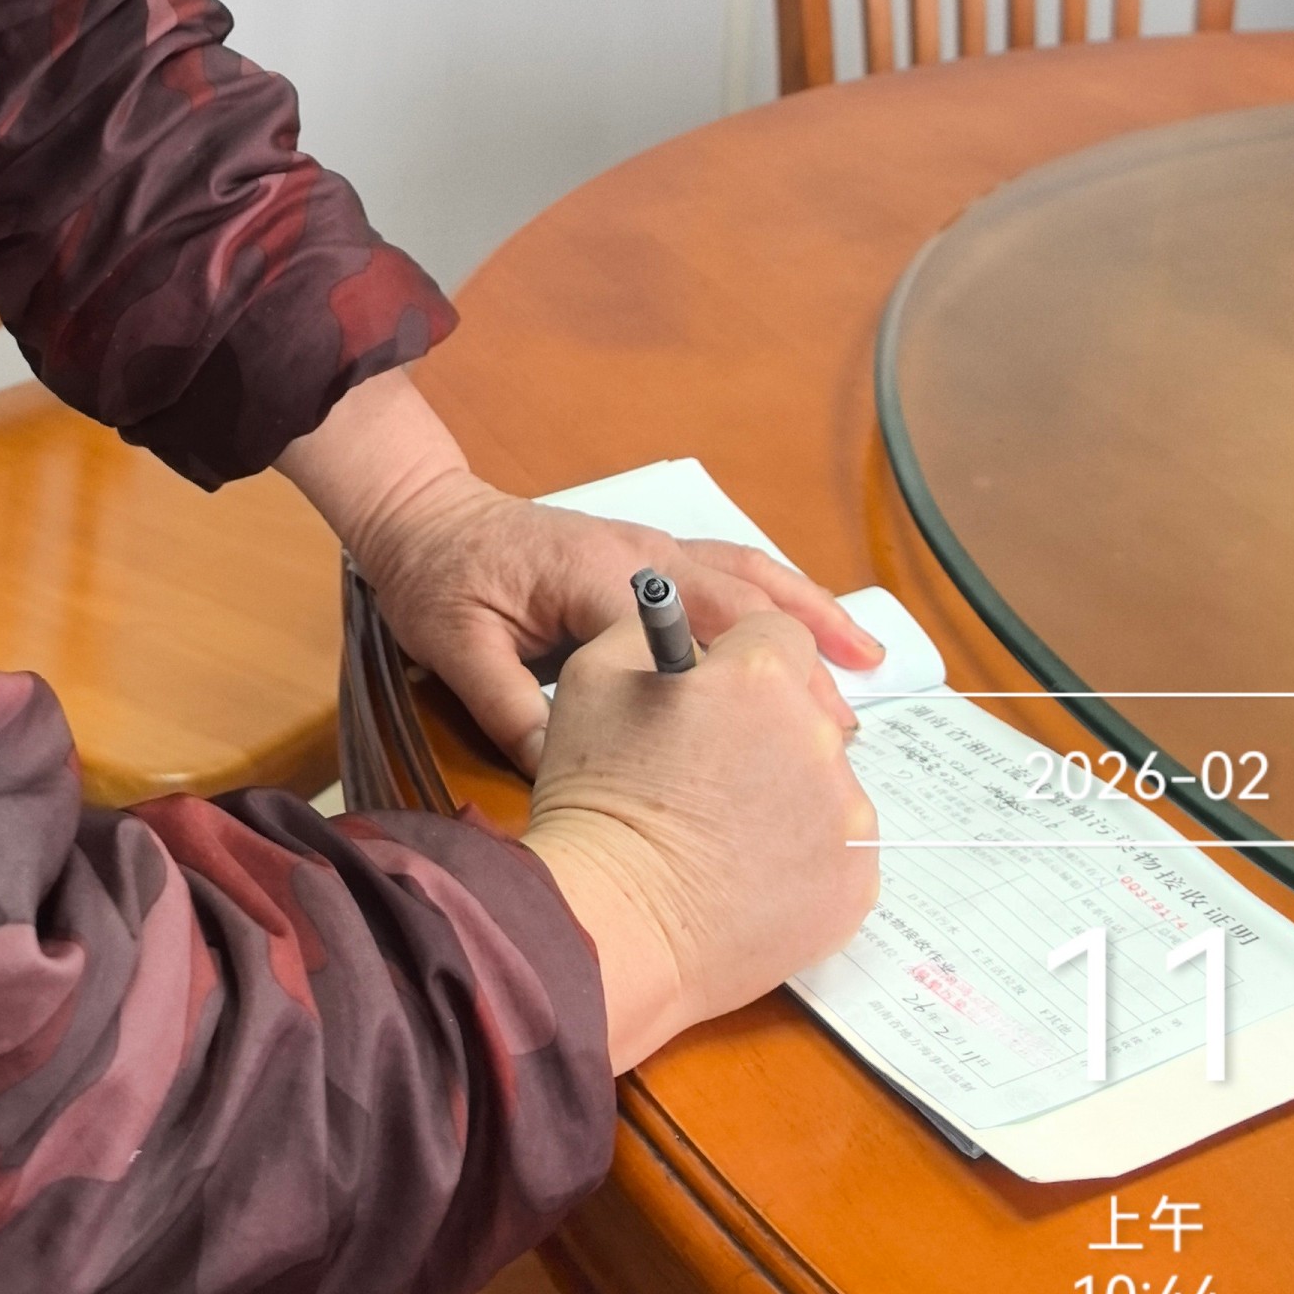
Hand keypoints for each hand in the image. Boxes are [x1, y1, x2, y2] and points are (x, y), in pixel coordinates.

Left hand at [280, 370, 883, 771]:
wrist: (425, 519)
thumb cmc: (439, 581)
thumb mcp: (456, 648)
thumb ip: (508, 708)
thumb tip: (565, 774)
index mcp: (594, 574)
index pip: (683, 628)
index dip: (734, 682)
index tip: (780, 734)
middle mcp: (637, 549)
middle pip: (736, 597)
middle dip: (795, 654)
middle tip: (842, 724)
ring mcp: (649, 543)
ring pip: (746, 570)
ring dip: (806, 611)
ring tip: (867, 660)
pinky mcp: (651, 551)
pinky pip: (730, 566)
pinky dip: (781, 593)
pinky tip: (816, 626)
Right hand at [523, 607, 880, 1069]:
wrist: (611, 925)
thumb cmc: (594, 800)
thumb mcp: (594, 676)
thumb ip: (651, 629)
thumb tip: (681, 624)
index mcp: (760, 675)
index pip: (777, 635)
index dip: (740, 661)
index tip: (715, 694)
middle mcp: (819, 737)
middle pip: (806, 710)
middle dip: (765, 727)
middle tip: (708, 769)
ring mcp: (847, 817)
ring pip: (824, 781)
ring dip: (787, 791)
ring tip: (722, 830)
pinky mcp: (855, 885)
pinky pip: (838, 849)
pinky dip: (804, 856)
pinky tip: (749, 871)